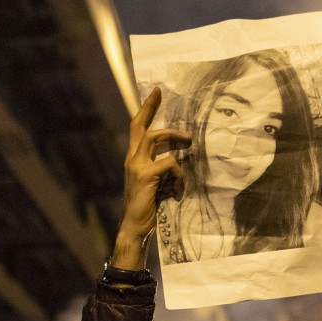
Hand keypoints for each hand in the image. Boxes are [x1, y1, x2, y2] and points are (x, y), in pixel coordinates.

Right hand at [111, 88, 191, 269]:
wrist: (135, 226)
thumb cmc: (147, 207)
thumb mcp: (156, 184)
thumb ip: (163, 170)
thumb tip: (178, 161)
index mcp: (134, 160)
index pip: (137, 129)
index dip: (146, 109)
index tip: (156, 93)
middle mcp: (132, 159)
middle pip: (142, 126)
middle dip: (153, 109)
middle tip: (165, 97)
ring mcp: (137, 166)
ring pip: (156, 138)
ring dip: (175, 137)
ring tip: (189, 142)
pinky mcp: (145, 175)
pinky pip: (169, 163)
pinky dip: (178, 173)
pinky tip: (178, 188)